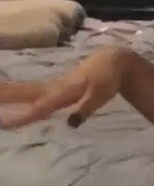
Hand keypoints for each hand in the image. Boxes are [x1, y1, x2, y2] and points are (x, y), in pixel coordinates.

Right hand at [0, 46, 127, 129]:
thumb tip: (70, 124)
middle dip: (5, 97)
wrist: (112, 61)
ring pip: (25, 91)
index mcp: (62, 91)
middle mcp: (53, 88)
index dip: (23, 116)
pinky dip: (17, 94)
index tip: (4, 122)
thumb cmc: (107, 79)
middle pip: (24, 93)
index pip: (39, 107)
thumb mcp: (100, 96)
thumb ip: (85, 109)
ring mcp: (53, 86)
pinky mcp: (55, 87)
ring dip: (7, 94)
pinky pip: (32, 93)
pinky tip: (8, 98)